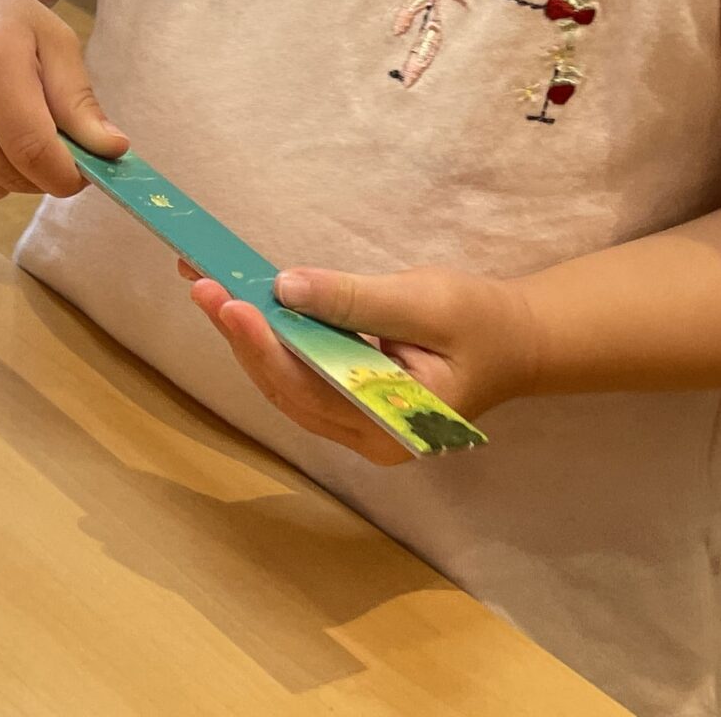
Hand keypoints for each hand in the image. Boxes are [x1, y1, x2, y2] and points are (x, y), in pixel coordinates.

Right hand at [0, 0, 125, 202]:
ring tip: (2, 130)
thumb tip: (112, 152)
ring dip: (5, 175)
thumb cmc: (5, 22)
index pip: (32, 148)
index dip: (66, 175)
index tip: (80, 172)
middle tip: (45, 140)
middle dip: (40, 173)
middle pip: (9, 173)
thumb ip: (80, 101)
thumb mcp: (54, 43)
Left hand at [178, 260, 539, 466]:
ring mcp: (353, 421)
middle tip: (202, 285)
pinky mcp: (346, 398)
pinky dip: (266, 337)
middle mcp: (365, 434)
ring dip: (244, 336)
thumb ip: (354, 299)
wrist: (517, 341)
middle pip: (287, 389)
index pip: (312, 389)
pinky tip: (239, 305)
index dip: (265, 347)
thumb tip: (286, 287)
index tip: (230, 303)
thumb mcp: (424, 302)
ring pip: (284, 382)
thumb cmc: (480, 321)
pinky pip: (296, 372)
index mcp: (393, 423)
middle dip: (241, 337)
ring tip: (206, 287)